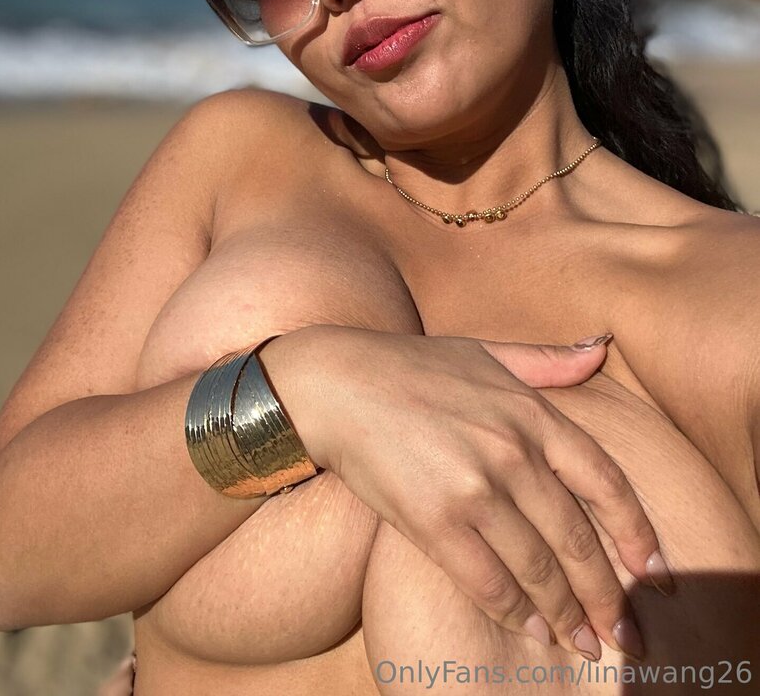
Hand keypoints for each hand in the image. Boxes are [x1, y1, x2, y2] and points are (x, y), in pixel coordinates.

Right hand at [266, 328, 667, 662]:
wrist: (336, 384)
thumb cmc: (411, 367)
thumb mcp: (484, 351)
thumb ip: (546, 360)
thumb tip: (601, 350)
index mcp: (530, 412)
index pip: (605, 481)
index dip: (636, 531)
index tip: (653, 570)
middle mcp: (511, 451)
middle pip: (578, 537)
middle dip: (607, 593)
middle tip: (623, 631)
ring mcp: (474, 487)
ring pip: (538, 567)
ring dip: (566, 612)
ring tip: (582, 639)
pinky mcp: (434, 519)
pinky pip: (488, 580)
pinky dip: (516, 611)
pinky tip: (532, 628)